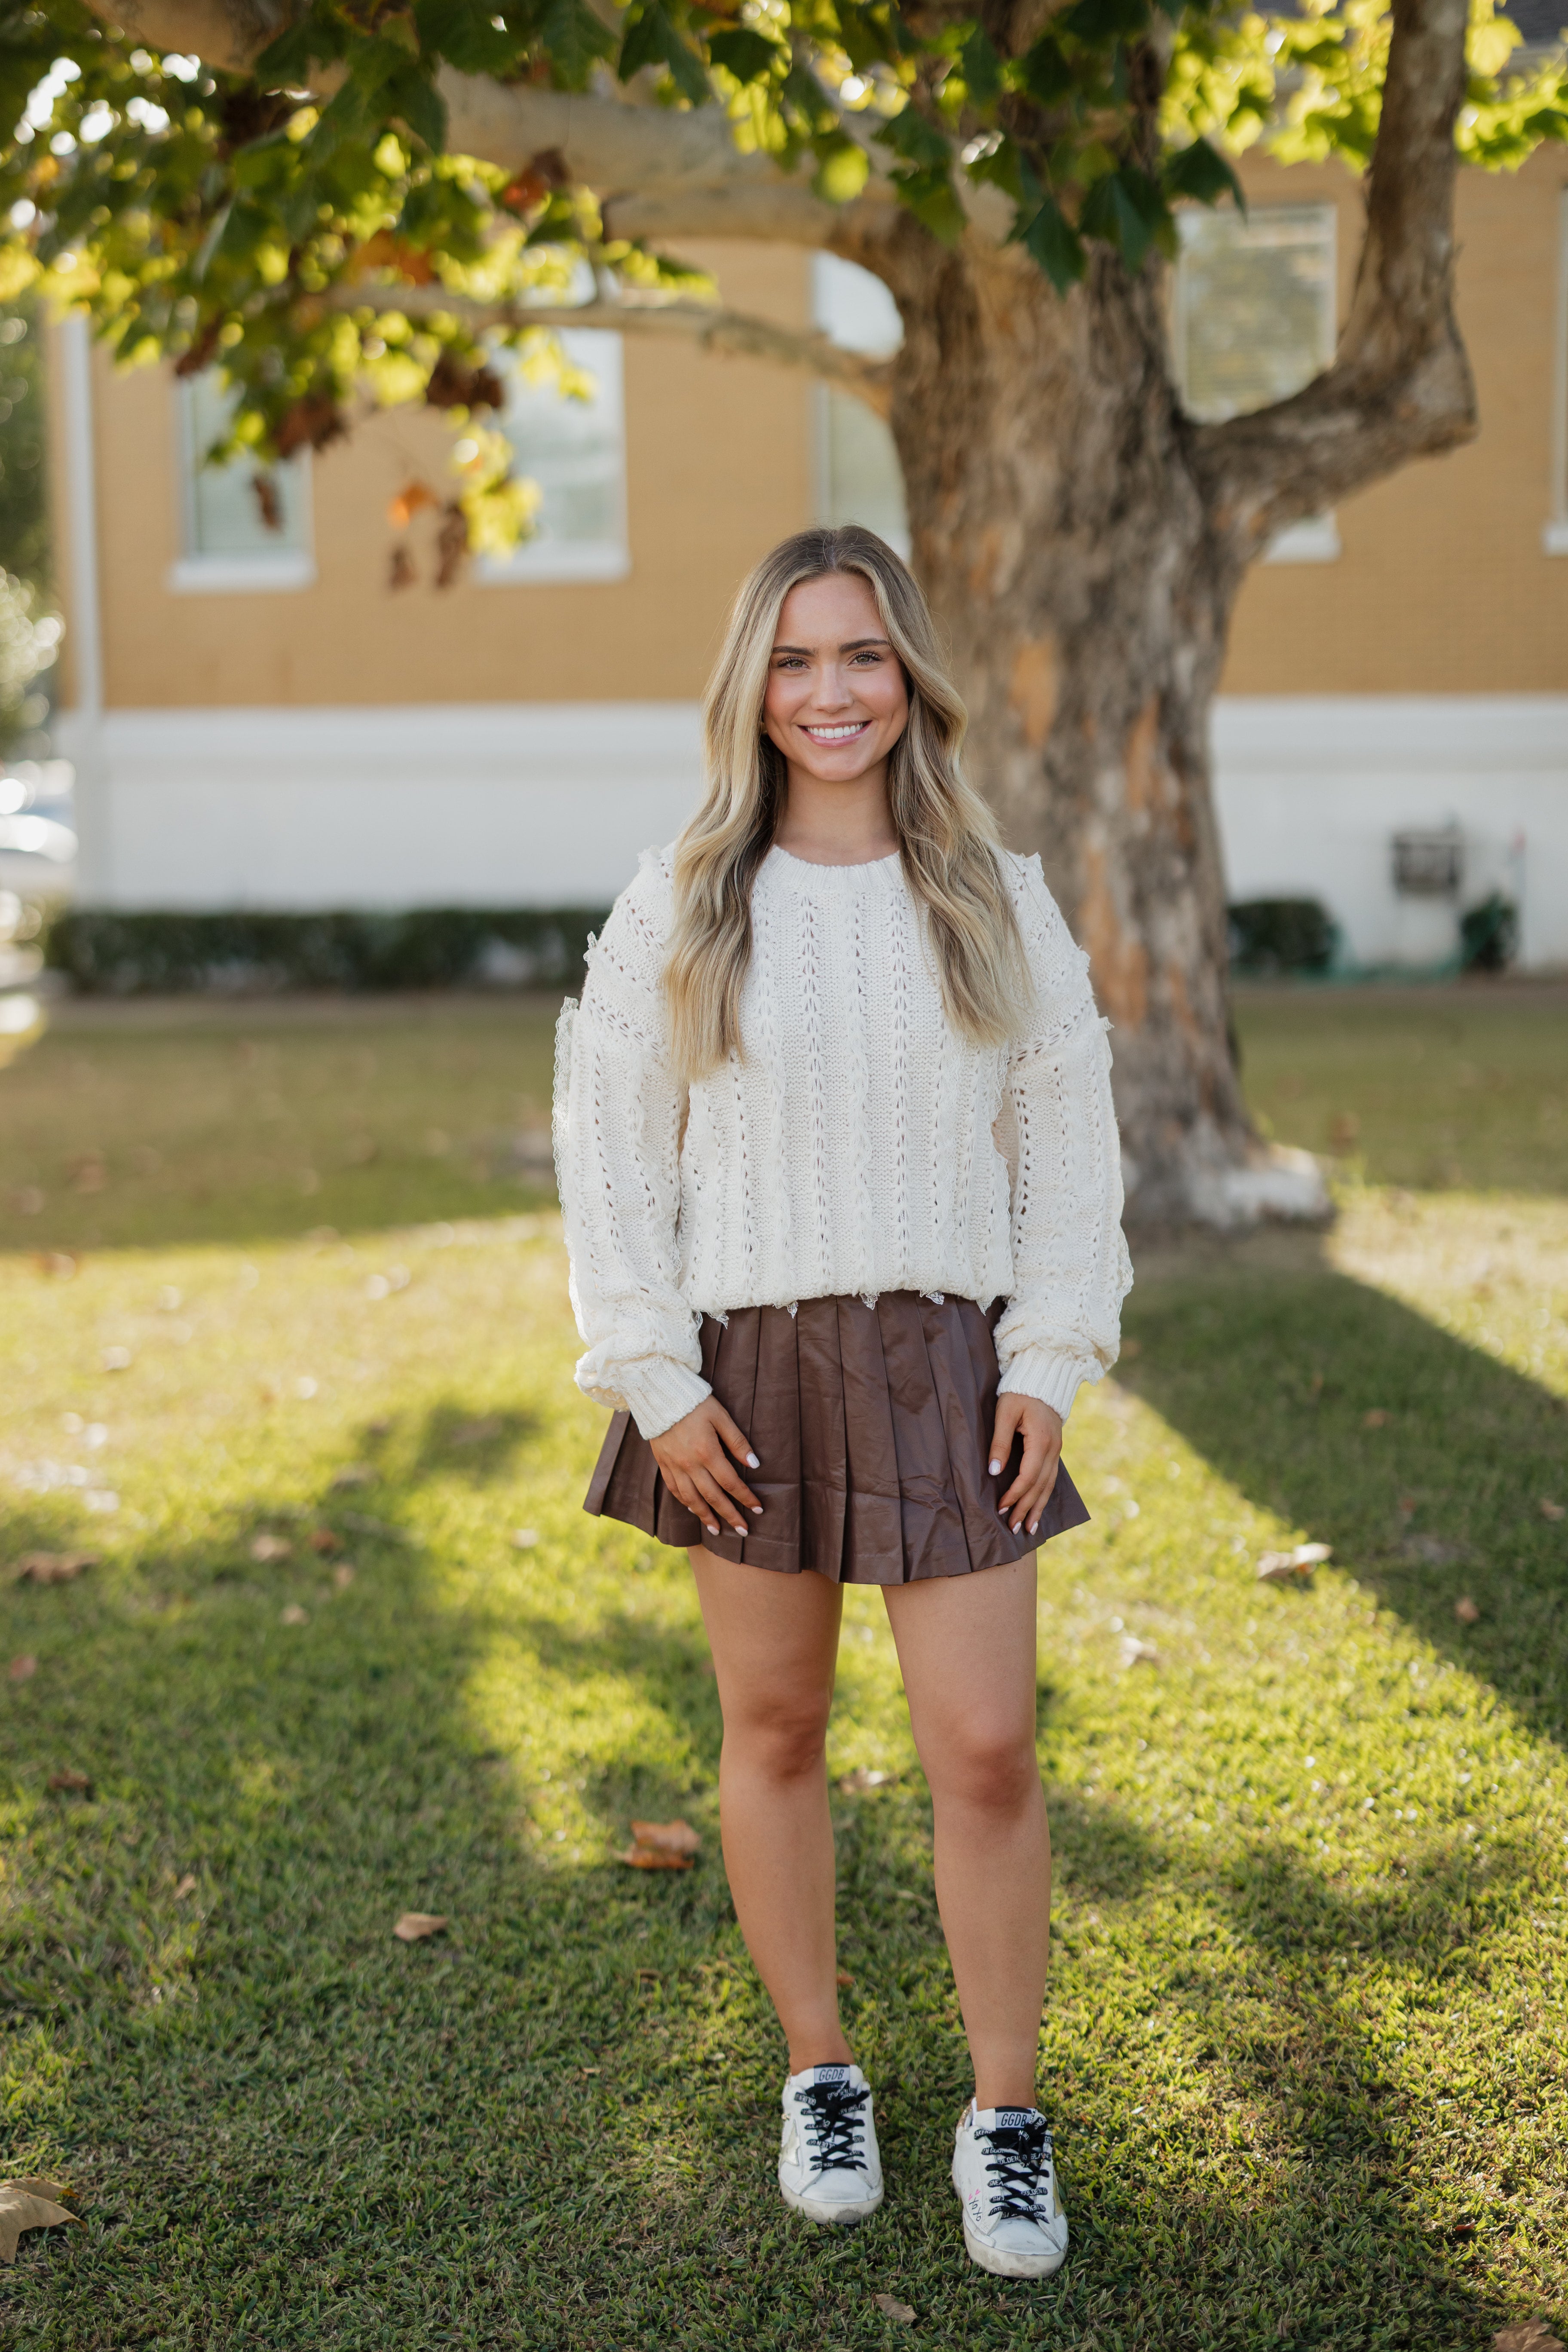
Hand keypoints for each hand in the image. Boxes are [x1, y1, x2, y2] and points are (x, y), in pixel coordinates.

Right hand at [649, 1396, 762, 1539]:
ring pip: (691, 1498)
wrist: (658, 1392)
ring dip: (706, 1516)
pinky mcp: (663, 1463)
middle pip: (713, 1496)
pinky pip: (674, 1489)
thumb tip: (754, 1464)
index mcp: (707, 1452)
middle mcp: (690, 1464)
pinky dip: (684, 1502)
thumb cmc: (695, 1402)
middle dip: (730, 1515)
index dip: (745, 1497)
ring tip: (717, 1530)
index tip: (758, 1509)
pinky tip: (693, 1509)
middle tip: (743, 1531)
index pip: (731, 1482)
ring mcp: (674, 1465)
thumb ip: (737, 1441)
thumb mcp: (721, 1416)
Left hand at [988, 1395, 1063, 1538]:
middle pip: (1039, 1487)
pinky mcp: (1055, 1451)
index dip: (1014, 1495)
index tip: (1000, 1508)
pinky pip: (1051, 1479)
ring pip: (1049, 1486)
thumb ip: (999, 1442)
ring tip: (1029, 1529)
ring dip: (1038, 1508)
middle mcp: (1053, 1450)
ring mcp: (1057, 1451)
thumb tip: (993, 1472)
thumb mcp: (1005, 1413)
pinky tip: (1039, 1509)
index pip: (1028, 1477)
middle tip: (1012, 1529)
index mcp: (1041, 1441)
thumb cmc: (1019, 1393)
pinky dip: (1045, 1496)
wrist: (1043, 1378)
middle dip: (1025, 1509)